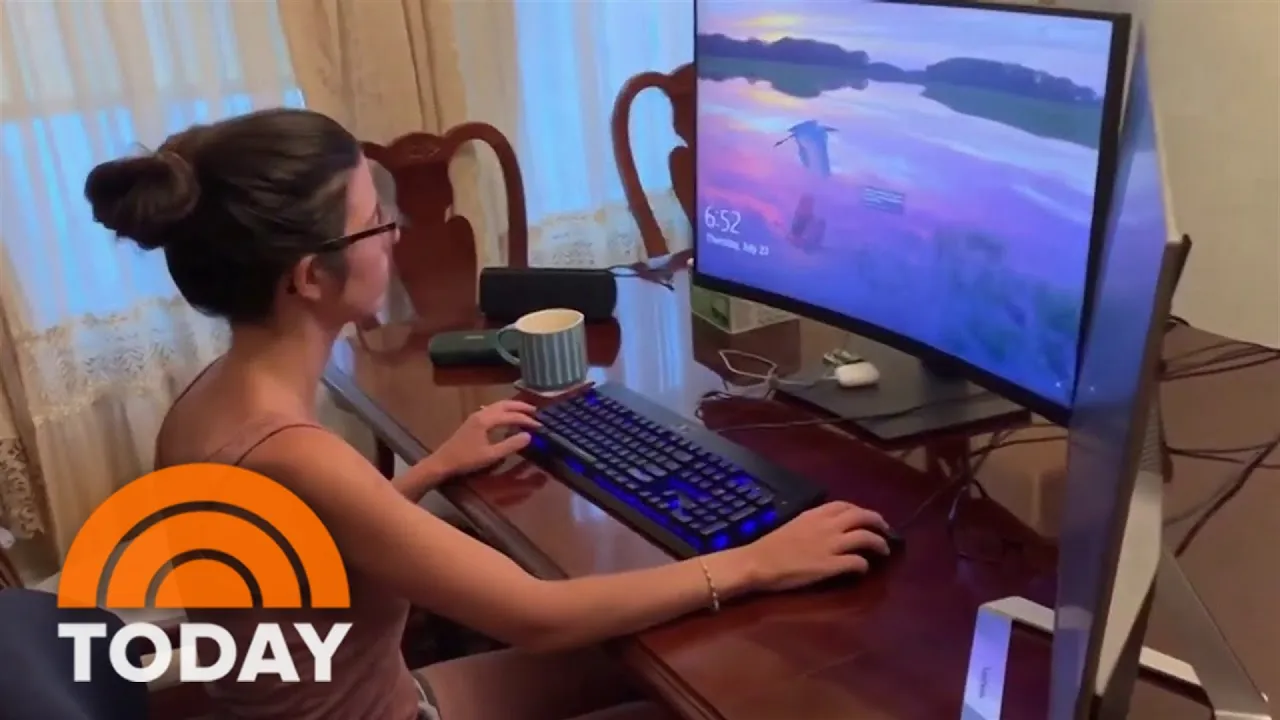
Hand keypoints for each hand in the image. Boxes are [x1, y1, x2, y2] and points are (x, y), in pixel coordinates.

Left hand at [434, 401, 541, 476]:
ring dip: (512, 407)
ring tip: (524, 411)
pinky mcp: (473, 421)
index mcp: (486, 420)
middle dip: (521, 407)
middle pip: (504, 404)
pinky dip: (503, 410)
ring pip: (497, 405)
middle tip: (535, 412)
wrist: (443, 462)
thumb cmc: (466, 460)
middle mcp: (481, 413)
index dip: (526, 420)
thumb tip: (529, 436)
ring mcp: (476, 416)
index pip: (511, 416)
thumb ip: (510, 445)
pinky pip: (492, 409)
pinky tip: (505, 415)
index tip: (539, 426)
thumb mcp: (491, 455)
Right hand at [743, 501, 891, 590]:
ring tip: (884, 550)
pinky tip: (864, 569)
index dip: (860, 510)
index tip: (866, 518)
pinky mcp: (831, 565)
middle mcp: (827, 526)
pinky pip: (857, 562)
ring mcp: (831, 545)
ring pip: (866, 537)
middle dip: (878, 522)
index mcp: (815, 514)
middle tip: (886, 530)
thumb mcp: (794, 525)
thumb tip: (826, 528)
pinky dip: (865, 565)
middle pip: (862, 517)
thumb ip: (812, 523)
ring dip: (880, 543)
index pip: (845, 505)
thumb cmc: (770, 546)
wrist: (759, 562)